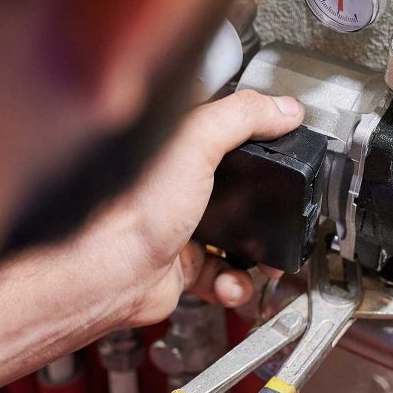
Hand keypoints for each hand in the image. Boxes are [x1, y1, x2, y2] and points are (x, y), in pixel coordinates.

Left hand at [87, 89, 303, 325]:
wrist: (108, 273)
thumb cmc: (130, 207)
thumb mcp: (193, 142)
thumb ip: (241, 117)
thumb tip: (283, 109)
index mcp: (176, 150)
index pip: (225, 132)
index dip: (256, 138)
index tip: (283, 145)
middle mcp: (176, 187)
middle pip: (238, 190)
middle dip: (266, 209)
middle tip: (281, 214)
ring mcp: (180, 228)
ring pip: (235, 238)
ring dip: (257, 254)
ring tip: (263, 261)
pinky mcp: (181, 266)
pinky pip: (222, 275)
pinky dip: (234, 283)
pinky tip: (231, 283)